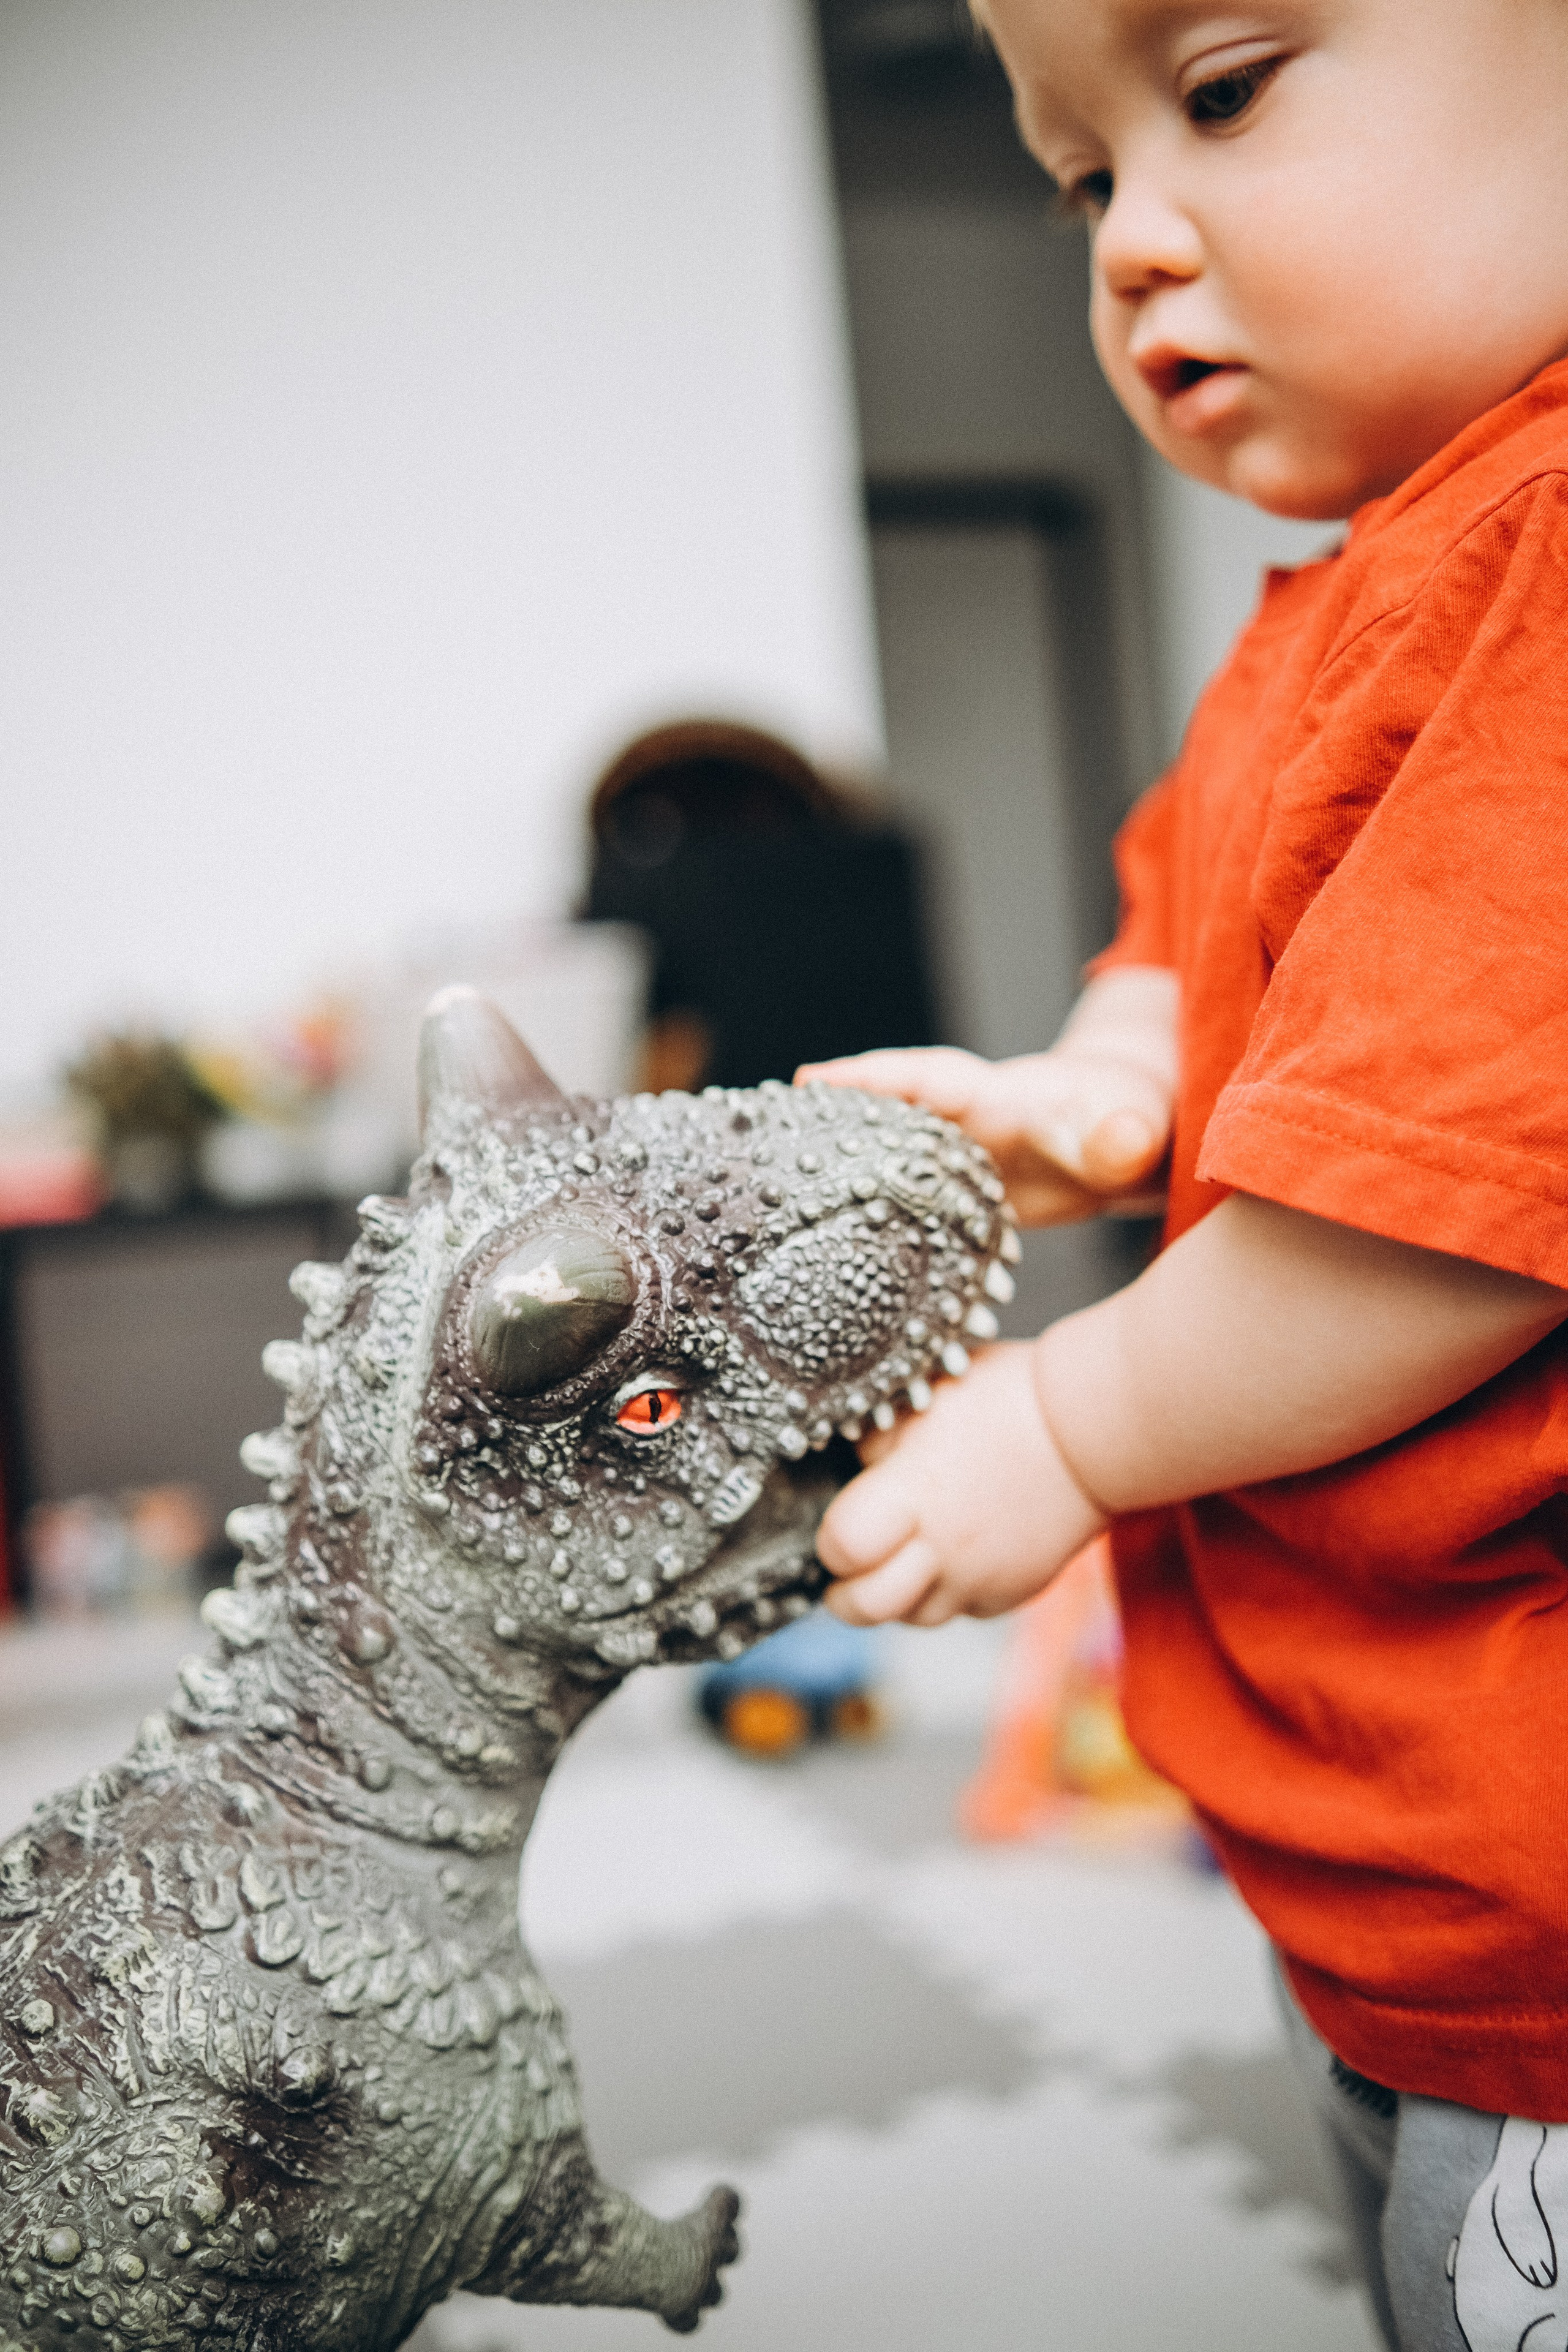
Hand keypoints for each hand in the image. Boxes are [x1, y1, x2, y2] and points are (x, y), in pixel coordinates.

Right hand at [798, 969, 1177, 1227]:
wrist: (1130, 1140)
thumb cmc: (1127, 1124)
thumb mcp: (1131, 1132)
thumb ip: (1123, 1139)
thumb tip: (1123, 1144)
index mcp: (992, 1096)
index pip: (924, 1077)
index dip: (869, 1076)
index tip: (811, 1079)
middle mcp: (960, 1124)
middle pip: (881, 1113)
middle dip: (824, 1117)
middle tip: (756, 1132)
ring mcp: (952, 1161)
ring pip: (882, 1157)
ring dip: (833, 1167)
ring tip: (765, 1189)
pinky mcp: (953, 1199)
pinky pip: (900, 1201)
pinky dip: (866, 1216)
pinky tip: (823, 1248)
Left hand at [816, 1344, 1105, 1624]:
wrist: (1095, 1427)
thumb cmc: (1008, 1398)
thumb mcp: (925, 1397)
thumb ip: (879, 1439)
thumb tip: (856, 1467)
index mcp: (912, 1494)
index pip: (841, 1547)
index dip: (832, 1541)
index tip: (841, 1525)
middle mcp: (941, 1548)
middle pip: (866, 1608)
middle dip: (847, 1593)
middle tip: (850, 1568)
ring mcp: (981, 1577)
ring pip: (916, 1617)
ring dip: (901, 1595)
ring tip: (908, 1554)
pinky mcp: (1016, 1590)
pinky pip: (966, 1608)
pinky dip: (953, 1590)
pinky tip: (960, 1551)